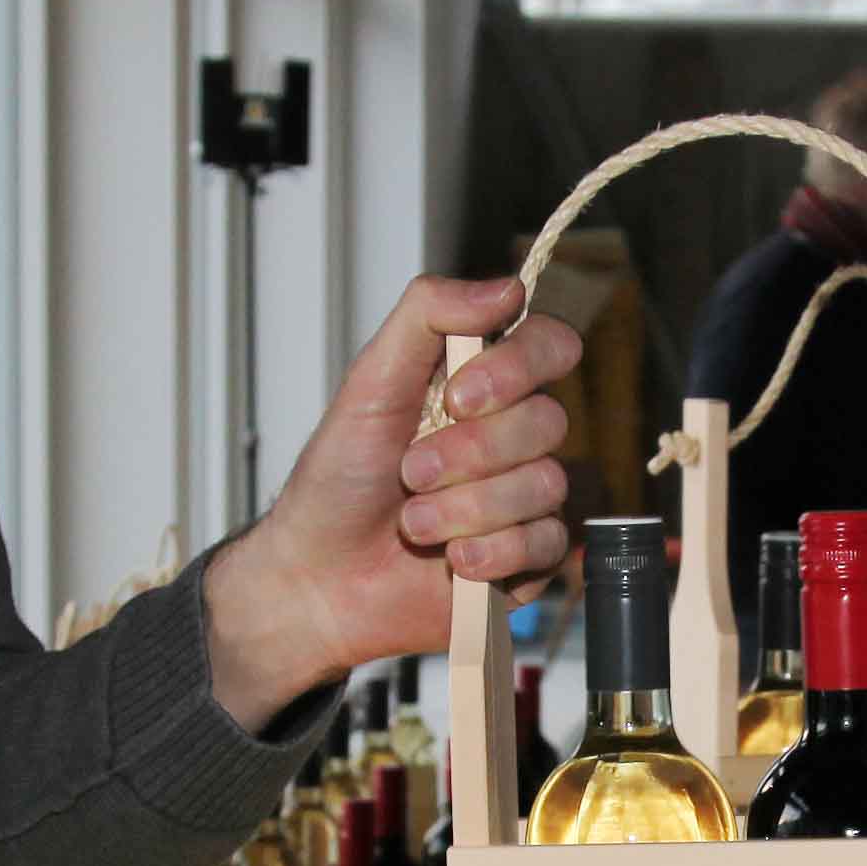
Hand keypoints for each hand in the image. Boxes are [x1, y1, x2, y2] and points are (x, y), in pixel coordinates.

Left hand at [194, 276, 581, 727]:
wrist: (316, 577)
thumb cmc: (338, 480)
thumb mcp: (370, 383)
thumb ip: (429, 316)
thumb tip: (509, 288)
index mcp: (483, 385)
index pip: (550, 346)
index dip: (519, 367)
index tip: (460, 395)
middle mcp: (513, 437)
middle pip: (548, 422)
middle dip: (469, 453)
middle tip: (408, 473)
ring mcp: (525, 499)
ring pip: (546, 486)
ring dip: (466, 508)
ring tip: (413, 525)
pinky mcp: (530, 559)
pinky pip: (547, 544)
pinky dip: (490, 552)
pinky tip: (451, 562)